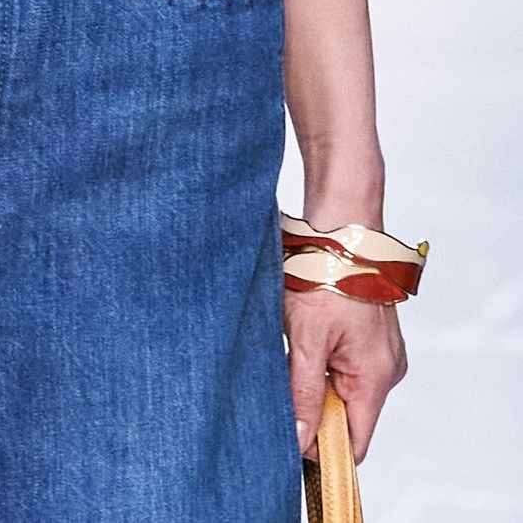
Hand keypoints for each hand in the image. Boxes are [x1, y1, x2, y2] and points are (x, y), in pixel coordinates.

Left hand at [285, 287, 407, 463]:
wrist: (341, 226)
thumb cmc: (326, 275)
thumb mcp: (306, 338)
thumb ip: (304, 393)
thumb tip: (302, 440)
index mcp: (376, 377)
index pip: (355, 441)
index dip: (324, 446)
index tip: (291, 437)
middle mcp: (387, 368)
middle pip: (349, 413)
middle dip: (315, 404)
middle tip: (286, 375)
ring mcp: (382, 349)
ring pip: (344, 385)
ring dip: (317, 376)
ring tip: (297, 342)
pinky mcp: (372, 333)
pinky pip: (347, 361)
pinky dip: (325, 356)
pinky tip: (308, 329)